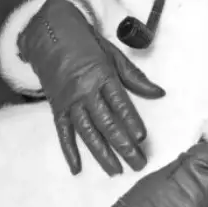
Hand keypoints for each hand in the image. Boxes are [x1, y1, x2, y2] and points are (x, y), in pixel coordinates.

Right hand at [17, 0, 164, 175]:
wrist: (49, 34)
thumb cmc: (85, 43)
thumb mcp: (113, 54)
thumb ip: (135, 76)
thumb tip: (158, 93)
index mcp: (102, 76)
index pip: (119, 103)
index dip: (130, 120)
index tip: (141, 138)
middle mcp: (84, 91)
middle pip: (106, 123)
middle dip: (123, 145)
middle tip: (138, 163)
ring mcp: (69, 102)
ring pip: (87, 132)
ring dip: (102, 154)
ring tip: (116, 171)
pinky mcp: (56, 108)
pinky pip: (63, 133)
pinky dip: (69, 151)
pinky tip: (77, 169)